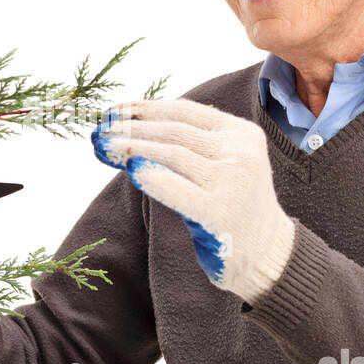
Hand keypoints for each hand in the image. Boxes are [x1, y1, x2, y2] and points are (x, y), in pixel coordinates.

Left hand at [91, 98, 295, 304]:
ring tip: (103, 146)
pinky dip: (151, 176)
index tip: (114, 110)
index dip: (145, 108)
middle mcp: (239, 152)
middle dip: (131, 128)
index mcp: (241, 133)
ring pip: (172, 153)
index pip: (185, 110)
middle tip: (98, 130)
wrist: (266, 254)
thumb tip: (128, 126)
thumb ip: (189, 144)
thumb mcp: (221, 163)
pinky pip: (176, 189)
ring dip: (131, 147)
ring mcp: (231, 182)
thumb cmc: (232, 206)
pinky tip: (130, 169)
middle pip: (174, 131)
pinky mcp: (218, 213)